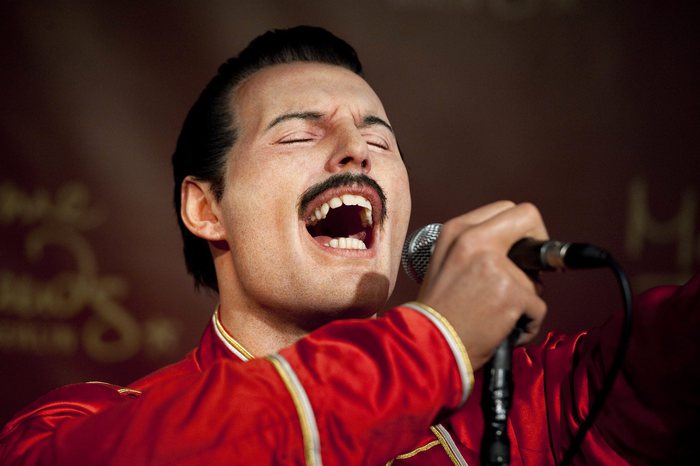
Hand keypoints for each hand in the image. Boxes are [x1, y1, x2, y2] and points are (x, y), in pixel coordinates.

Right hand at [417, 201, 548, 369]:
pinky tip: (502, 330)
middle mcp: (474, 240)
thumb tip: (519, 249)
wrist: (429, 345)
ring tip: (496, 315)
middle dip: (538, 244)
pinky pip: (538, 307)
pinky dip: (527, 324)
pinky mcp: (512, 293)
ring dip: (525, 299)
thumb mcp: (446, 263)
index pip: (505, 208)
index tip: (521, 249)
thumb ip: (477, 248)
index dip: (519, 229)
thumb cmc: (438, 312)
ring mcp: (495, 265)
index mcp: (457, 230)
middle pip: (529, 217)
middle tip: (530, 272)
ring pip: (535, 276)